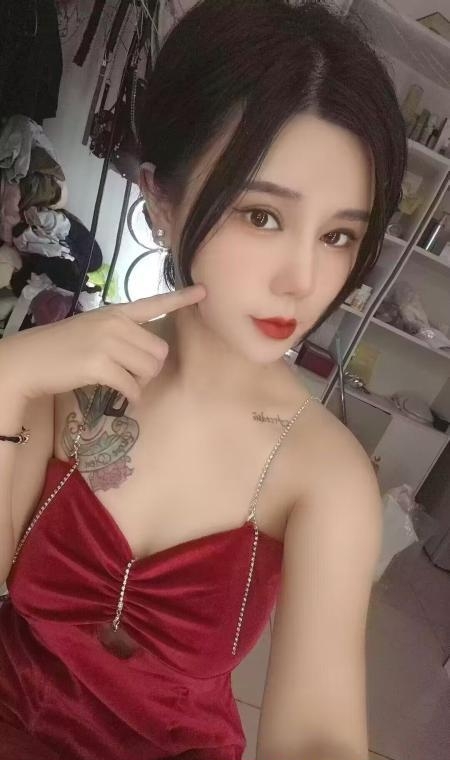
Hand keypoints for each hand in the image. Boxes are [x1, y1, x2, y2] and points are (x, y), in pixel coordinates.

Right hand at [0, 285, 205, 403]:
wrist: (29, 359)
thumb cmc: (61, 347)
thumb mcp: (93, 329)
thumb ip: (120, 334)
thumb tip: (148, 355)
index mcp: (116, 312)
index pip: (154, 303)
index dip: (181, 298)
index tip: (204, 291)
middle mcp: (115, 323)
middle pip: (159, 351)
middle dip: (151, 370)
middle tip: (132, 376)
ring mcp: (107, 342)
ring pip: (149, 369)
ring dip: (141, 383)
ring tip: (123, 383)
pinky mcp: (99, 365)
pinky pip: (133, 386)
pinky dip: (132, 396)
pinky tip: (121, 396)